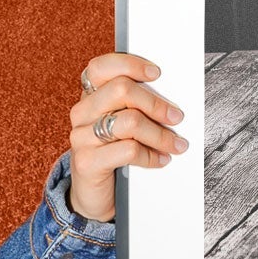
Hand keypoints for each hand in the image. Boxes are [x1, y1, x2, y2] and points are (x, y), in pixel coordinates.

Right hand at [68, 54, 188, 221]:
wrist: (93, 195)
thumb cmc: (113, 154)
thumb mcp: (123, 125)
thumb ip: (136, 107)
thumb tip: (172, 97)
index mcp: (90, 97)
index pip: (101, 67)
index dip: (129, 64)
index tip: (156, 73)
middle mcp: (82, 113)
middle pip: (121, 89)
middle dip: (156, 103)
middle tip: (176, 117)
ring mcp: (81, 137)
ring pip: (129, 121)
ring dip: (160, 134)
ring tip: (175, 144)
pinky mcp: (87, 162)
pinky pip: (128, 150)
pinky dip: (151, 155)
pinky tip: (160, 160)